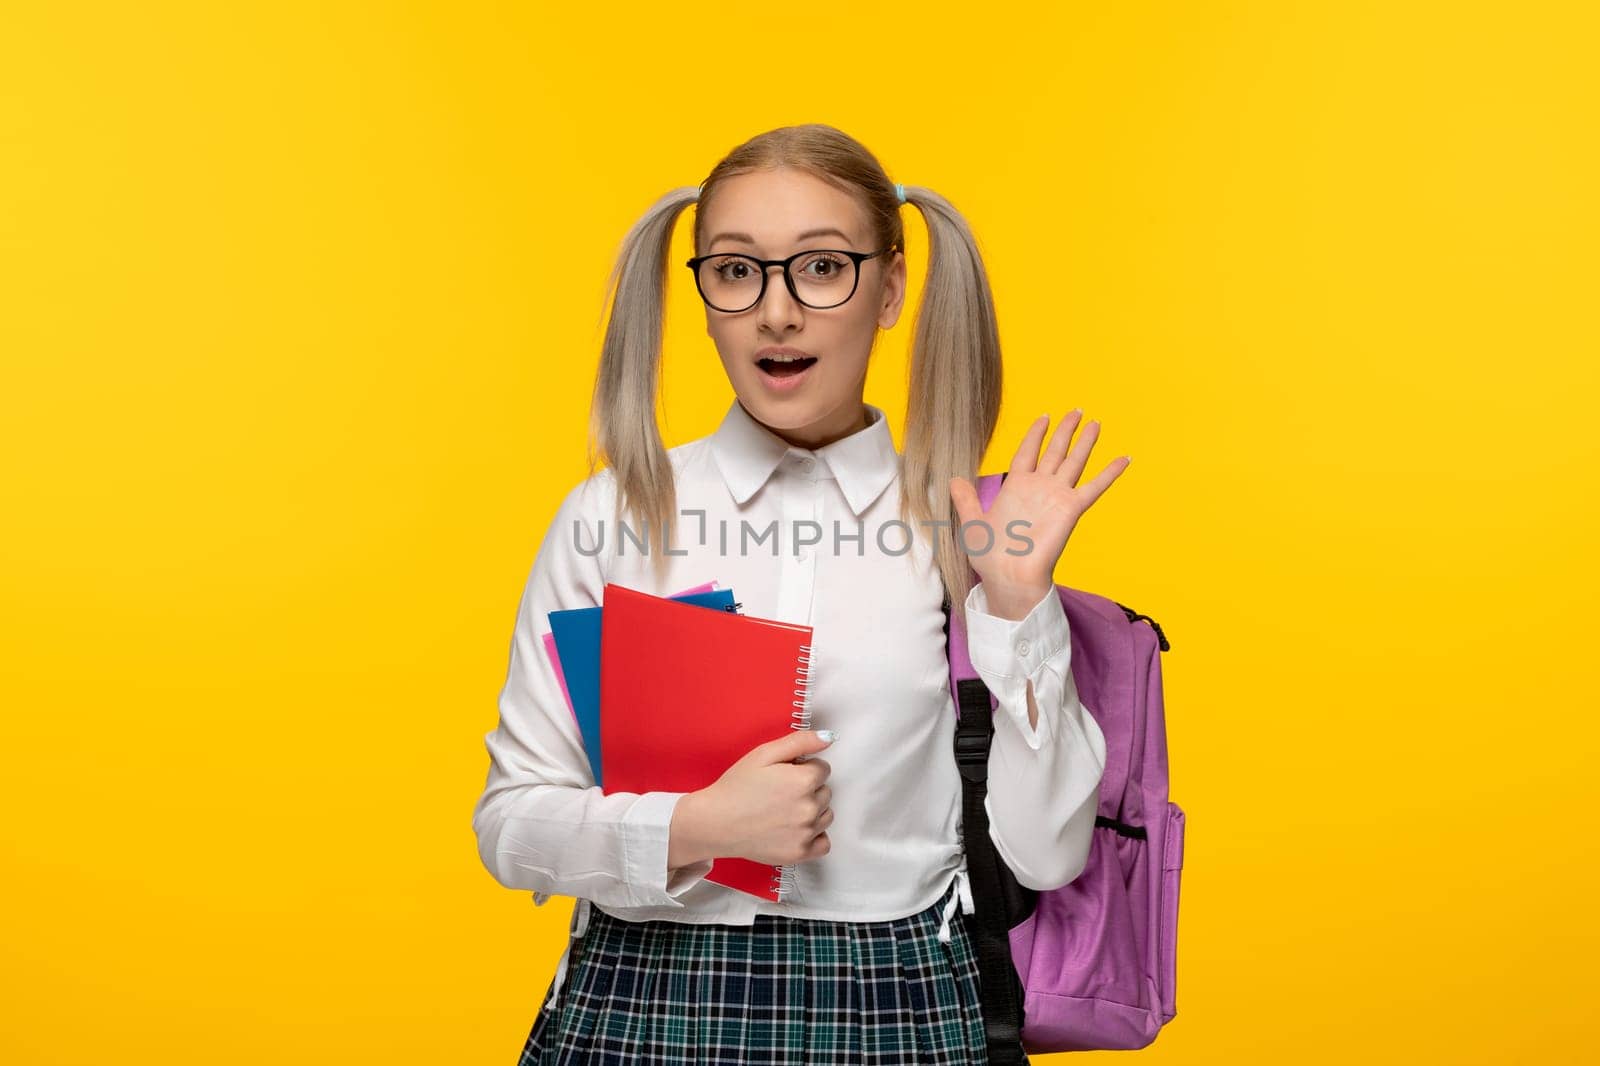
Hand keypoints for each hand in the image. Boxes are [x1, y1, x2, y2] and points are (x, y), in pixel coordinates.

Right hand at [694, 729, 835, 866]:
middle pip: (825, 792)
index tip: (785, 775)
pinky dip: (815, 836)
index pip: (823, 769)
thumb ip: (800, 742)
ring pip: (826, 815)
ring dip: (813, 811)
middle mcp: (809, 808)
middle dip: (808, 789)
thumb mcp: (764, 754)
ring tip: (785, 810)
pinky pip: (824, 843)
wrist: (715, 822)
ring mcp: (805, 833)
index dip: (803, 768)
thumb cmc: (736, 787)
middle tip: (781, 793)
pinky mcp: (799, 853)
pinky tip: (796, 829)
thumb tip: (828, 737)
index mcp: (803, 780)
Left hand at [948, 410, 1130, 618]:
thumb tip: (952, 480)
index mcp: (1015, 487)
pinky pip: (1093, 487)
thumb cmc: (989, 556)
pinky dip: (1109, 473)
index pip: (1028, 452)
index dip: (1035, 434)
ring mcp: (1056, 496)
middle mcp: (1038, 488)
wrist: (1008, 576)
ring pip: (1074, 462)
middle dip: (1065, 431)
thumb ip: (965, 500)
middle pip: (1055, 451)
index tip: (1044, 416)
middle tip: (1077, 411)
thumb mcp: (971, 524)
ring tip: (1096, 423)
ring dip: (1086, 443)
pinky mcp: (1070, 508)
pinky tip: (1124, 459)